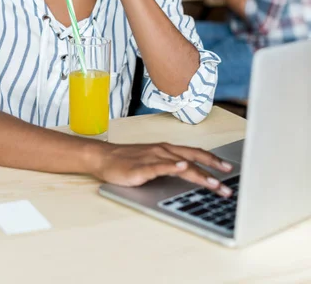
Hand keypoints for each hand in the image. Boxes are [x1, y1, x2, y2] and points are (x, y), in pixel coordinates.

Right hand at [92, 142, 232, 195]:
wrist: (104, 158)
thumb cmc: (128, 161)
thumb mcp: (154, 162)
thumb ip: (171, 167)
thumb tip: (191, 175)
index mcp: (168, 149)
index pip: (195, 153)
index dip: (213, 160)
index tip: (229, 169)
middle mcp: (163, 151)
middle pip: (193, 158)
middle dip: (213, 170)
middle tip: (228, 184)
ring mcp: (153, 158)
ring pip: (181, 164)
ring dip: (199, 174)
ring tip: (214, 183)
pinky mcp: (141, 168)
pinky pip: (159, 166)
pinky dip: (172, 167)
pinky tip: (182, 168)